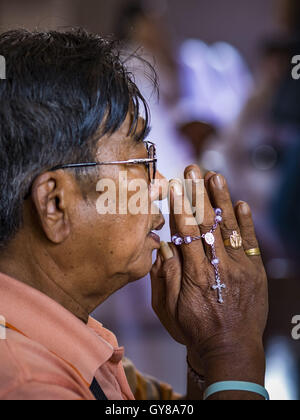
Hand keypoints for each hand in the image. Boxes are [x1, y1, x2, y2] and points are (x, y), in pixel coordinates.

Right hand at [150, 165, 267, 380]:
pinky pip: (250, 243)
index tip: (175, 185)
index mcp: (195, 276)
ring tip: (215, 175)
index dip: (180, 207)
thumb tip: (162, 245)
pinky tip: (242, 203)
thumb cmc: (194, 330)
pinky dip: (246, 222)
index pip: (186, 234)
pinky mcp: (255, 272)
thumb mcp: (168, 309)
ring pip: (229, 228)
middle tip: (192, 169)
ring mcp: (240, 269)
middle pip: (207, 224)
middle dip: (198, 194)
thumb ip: (165, 276)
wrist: (231, 349)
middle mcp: (219, 268)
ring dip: (221, 200)